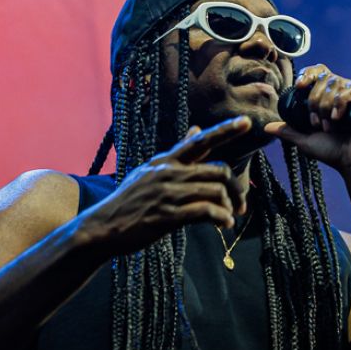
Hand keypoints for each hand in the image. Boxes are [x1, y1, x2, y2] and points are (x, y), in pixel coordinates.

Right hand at [78, 116, 253, 256]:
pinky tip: (224, 225)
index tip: (247, 123)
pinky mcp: (167, 215)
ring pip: (215, 191)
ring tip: (229, 217)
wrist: (103, 227)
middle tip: (241, 204)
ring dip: (229, 206)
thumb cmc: (129, 201)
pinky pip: (205, 212)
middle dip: (236, 189)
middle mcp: (168, 173)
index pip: (200, 141)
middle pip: (218, 171)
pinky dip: (220, 218)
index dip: (225, 131)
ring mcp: (167, 193)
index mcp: (166, 161)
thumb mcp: (150, 171)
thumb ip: (176, 153)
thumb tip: (196, 129)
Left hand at [264, 65, 350, 173]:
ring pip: (336, 83)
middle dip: (316, 101)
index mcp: (331, 95)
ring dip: (327, 106)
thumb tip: (267, 127)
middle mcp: (346, 90)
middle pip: (324, 78)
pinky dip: (341, 102)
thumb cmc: (334, 152)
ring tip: (330, 125)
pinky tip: (339, 117)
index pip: (319, 72)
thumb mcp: (306, 140)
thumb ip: (289, 131)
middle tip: (318, 122)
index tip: (299, 86)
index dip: (308, 74)